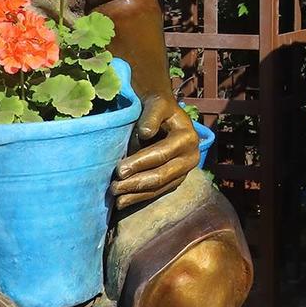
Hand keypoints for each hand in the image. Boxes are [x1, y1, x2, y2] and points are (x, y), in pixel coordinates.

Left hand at [112, 94, 198, 208]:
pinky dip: (140, 197)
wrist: (165, 115)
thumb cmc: (158, 108)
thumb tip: (145, 133)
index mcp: (188, 138)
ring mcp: (185, 171)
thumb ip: (151, 116)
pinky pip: (158, 192)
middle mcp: (191, 157)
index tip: (118, 170)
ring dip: (136, 194)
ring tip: (116, 198)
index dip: (140, 163)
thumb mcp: (156, 105)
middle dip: (136, 183)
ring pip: (159, 187)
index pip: (161, 153)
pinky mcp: (176, 180)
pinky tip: (123, 202)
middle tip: (114, 187)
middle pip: (161, 175)